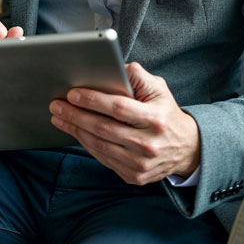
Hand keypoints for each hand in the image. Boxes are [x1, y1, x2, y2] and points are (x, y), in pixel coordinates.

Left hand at [49, 61, 200, 184]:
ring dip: (75, 130)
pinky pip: (103, 158)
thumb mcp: (160, 89)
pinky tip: (75, 132)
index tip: (73, 93)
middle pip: (104, 129)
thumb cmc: (166, 113)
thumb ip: (138, 76)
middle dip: (76, 115)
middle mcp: (148, 144)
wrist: (187, 148)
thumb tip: (116, 67)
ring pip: (100, 146)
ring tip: (59, 117)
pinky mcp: (134, 176)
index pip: (119, 108)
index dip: (94, 100)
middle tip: (56, 104)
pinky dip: (86, 144)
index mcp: (155, 119)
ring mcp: (140, 164)